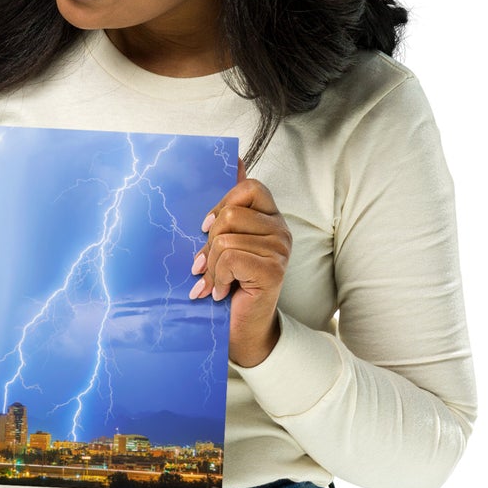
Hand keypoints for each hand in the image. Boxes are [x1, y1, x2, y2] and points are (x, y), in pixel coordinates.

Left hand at [188, 157, 290, 367]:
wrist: (240, 329)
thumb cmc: (229, 284)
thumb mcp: (223, 241)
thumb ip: (229, 205)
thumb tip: (234, 159)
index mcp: (270, 218)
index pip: (249, 187)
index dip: (222, 204)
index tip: (206, 229)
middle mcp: (281, 230)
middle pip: (232, 214)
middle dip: (209, 243)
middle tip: (205, 265)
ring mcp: (280, 249)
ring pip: (226, 238)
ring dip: (211, 266)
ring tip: (214, 282)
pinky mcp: (273, 269)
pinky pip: (230, 257)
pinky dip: (217, 277)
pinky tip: (220, 292)